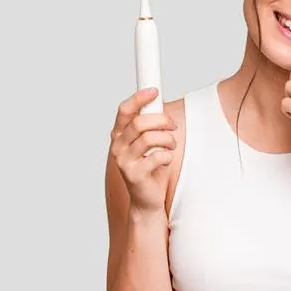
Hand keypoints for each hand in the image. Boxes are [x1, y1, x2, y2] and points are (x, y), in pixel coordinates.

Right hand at [109, 88, 176, 213]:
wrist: (147, 199)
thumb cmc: (150, 167)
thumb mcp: (149, 142)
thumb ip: (149, 125)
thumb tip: (157, 103)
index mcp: (119, 134)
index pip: (124, 110)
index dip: (139, 97)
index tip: (154, 91)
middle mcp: (117, 146)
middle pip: (141, 122)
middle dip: (163, 121)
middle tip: (173, 127)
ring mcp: (123, 160)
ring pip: (150, 138)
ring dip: (168, 140)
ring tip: (171, 146)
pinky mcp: (133, 174)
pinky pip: (157, 156)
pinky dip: (167, 156)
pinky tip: (166, 160)